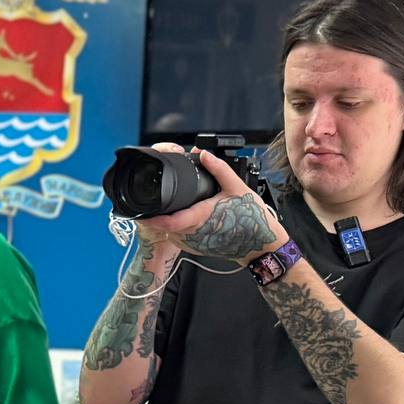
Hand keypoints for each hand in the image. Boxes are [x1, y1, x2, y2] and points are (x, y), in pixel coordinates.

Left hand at [144, 148, 285, 264]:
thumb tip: (204, 155)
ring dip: (167, 221)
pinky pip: (181, 238)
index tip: (140, 211)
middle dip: (158, 213)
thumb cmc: (253, 219)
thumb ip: (219, 169)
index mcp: (199, 218)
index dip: (151, 217)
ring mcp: (195, 244)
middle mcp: (194, 234)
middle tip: (155, 200)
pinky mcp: (198, 249)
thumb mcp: (237, 188)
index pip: (167, 221)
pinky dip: (178, 228)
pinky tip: (186, 217)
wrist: (262, 245)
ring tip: (171, 206)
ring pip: (171, 233)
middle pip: (165, 225)